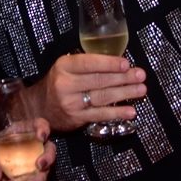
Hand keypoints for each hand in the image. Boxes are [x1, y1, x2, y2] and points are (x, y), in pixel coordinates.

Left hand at [0, 120, 56, 180]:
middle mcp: (35, 145)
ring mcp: (33, 162)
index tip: (41, 136)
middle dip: (48, 158)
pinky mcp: (27, 175)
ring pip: (44, 171)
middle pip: (50, 150)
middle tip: (40, 165)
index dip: (43, 129)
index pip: (41, 125)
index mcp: (27, 130)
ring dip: (38, 179)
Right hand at [26, 53, 146, 130]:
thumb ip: (86, 64)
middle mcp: (66, 84)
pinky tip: (130, 111)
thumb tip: (116, 62)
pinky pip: (100, 114)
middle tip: (140, 75)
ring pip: (102, 97)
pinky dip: (117, 113)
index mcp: (64, 66)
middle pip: (98, 80)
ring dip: (124, 93)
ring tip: (141, 90)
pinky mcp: (77, 118)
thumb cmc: (58, 82)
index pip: (89, 63)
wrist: (40, 107)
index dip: (108, 63)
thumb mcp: (66, 67)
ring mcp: (71, 103)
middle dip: (122, 78)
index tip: (126, 63)